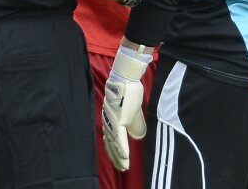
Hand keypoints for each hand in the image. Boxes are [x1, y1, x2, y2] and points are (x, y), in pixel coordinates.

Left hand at [102, 45, 151, 170]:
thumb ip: (134, 124)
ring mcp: (113, 121)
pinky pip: (119, 136)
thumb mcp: (134, 113)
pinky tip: (125, 156)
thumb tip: (137, 135)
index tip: (119, 162)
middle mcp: (109, 122)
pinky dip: (121, 147)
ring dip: (119, 156)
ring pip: (114, 143)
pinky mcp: (118, 118)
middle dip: (115, 158)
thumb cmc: (130, 94)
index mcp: (112, 121)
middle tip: (121, 168)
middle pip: (111, 144)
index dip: (114, 152)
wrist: (127, 80)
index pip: (111, 140)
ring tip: (123, 166)